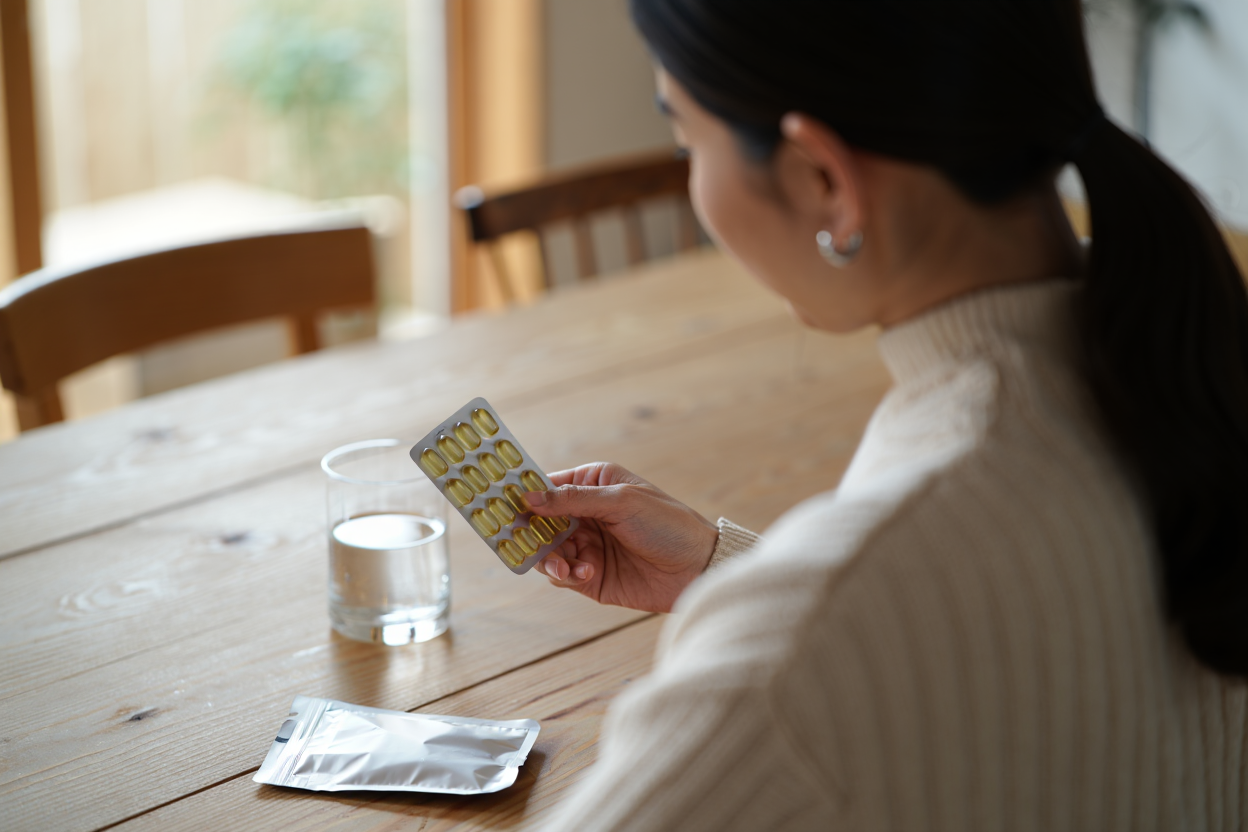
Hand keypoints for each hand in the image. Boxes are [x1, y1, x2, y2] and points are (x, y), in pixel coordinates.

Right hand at [526, 462, 718, 612]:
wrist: (698, 569)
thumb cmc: (667, 524)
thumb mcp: (621, 502)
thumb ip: (573, 500)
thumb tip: (528, 496)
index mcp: (594, 484)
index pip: (547, 486)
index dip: (523, 493)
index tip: (499, 502)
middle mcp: (586, 514)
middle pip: (539, 522)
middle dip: (530, 533)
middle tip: (522, 542)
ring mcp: (587, 546)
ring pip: (546, 552)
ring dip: (549, 559)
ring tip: (566, 567)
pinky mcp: (591, 576)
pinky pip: (563, 575)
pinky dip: (566, 575)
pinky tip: (585, 573)